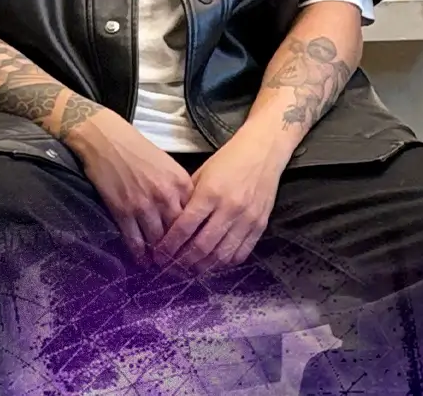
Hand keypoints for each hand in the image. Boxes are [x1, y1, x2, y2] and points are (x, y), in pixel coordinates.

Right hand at [65, 111, 193, 264]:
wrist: (106, 139)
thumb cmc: (137, 149)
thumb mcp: (168, 165)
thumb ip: (179, 189)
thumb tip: (186, 215)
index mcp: (180, 183)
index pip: (194, 218)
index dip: (194, 237)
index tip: (193, 250)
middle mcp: (165, 196)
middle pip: (178, 234)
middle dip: (178, 252)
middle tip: (179, 266)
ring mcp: (143, 205)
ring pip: (157, 241)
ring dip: (159, 257)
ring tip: (160, 265)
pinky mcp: (122, 210)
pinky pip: (134, 240)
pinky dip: (139, 254)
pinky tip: (141, 260)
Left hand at [154, 127, 287, 272]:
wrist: (263, 152)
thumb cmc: (229, 160)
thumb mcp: (202, 173)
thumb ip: (188, 199)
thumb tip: (170, 224)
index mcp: (210, 192)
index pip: (185, 227)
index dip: (170, 245)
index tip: (159, 254)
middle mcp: (229, 208)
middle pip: (202, 246)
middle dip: (183, 262)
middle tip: (171, 268)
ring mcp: (247, 219)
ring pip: (221, 255)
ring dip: (202, 267)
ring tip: (189, 270)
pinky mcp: (260, 226)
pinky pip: (240, 253)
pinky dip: (225, 263)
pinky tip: (213, 263)